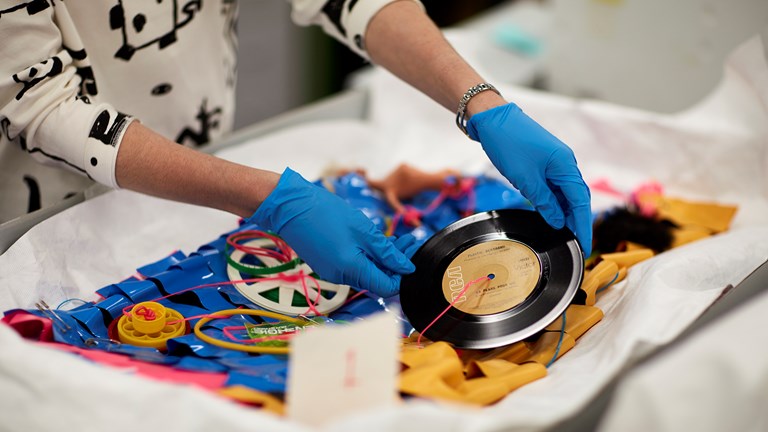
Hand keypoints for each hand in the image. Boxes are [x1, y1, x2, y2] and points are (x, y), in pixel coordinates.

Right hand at [249, 168, 414, 296]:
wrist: (291, 206)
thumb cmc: (327, 213)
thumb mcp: (364, 230)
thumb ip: (386, 252)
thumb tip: (406, 268)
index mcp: (352, 270)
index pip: (386, 287)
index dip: (401, 275)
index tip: (410, 256)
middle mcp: (341, 277)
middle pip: (376, 279)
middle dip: (394, 263)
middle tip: (409, 241)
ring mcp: (332, 272)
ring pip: (365, 271)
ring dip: (382, 258)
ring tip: (395, 238)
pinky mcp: (327, 264)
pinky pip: (352, 265)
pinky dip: (366, 255)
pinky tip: (374, 240)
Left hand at [467, 103, 591, 255]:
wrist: (492, 119)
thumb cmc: (509, 144)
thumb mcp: (526, 180)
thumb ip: (544, 202)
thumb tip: (558, 221)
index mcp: (565, 166)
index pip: (581, 203)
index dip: (583, 226)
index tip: (584, 246)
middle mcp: (565, 164)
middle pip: (577, 199)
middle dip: (577, 222)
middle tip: (575, 245)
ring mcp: (555, 162)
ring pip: (565, 193)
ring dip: (566, 213)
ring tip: (564, 234)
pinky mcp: (543, 162)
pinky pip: (555, 186)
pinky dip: (555, 202)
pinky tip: (552, 215)